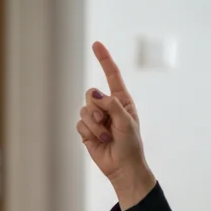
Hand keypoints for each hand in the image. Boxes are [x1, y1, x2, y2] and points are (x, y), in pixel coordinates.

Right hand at [76, 42, 155, 209]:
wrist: (122, 167)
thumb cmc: (130, 144)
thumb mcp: (127, 121)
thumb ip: (112, 105)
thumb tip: (94, 94)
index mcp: (121, 100)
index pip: (112, 75)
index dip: (104, 59)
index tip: (96, 44)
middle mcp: (107, 106)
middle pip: (91, 94)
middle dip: (97, 108)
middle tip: (107, 122)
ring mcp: (96, 118)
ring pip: (84, 110)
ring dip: (95, 125)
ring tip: (106, 136)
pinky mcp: (86, 130)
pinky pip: (80, 124)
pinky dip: (89, 133)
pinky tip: (99, 141)